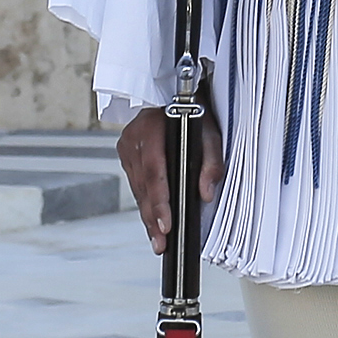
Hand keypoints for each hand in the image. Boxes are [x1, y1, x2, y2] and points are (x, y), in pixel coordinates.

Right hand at [117, 109, 225, 253]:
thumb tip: (205, 193)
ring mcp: (126, 147)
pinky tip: (153, 220)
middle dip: (153, 217)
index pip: (154, 172)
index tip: (166, 224)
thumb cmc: (194, 111)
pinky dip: (146, 202)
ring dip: (148, 215)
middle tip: (161, 243)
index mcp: (150, 129)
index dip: (160, 201)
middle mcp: (133, 139)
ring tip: (158, 239)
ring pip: (137, 189)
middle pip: (143, 186)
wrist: (178, 95)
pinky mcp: (127, 155)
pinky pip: (136, 184)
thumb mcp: (210, 132)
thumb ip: (211, 162)